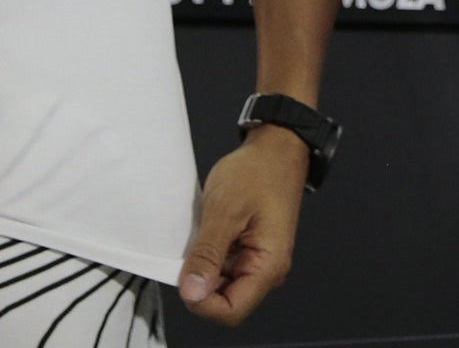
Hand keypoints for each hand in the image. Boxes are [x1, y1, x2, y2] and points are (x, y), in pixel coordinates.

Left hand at [177, 125, 311, 323]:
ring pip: (222, 284)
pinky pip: (224, 267)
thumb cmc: (257, 172)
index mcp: (268, 266)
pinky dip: (209, 256)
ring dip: (203, 267)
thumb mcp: (225, 210)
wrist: (275, 148)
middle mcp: (267, 271)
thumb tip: (191, 293)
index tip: (182, 277)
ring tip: (199, 235)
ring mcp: (258, 261)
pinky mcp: (250, 251)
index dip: (202, 302)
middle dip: (200, 283)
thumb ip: (208, 254)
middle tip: (188, 250)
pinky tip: (205, 233)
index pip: (231, 310)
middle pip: (225, 301)